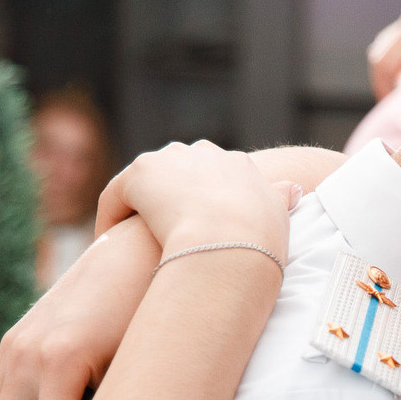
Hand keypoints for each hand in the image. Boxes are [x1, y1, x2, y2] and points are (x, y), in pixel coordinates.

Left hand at [94, 140, 291, 258]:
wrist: (231, 241)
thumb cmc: (261, 242)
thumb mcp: (280, 218)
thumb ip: (280, 202)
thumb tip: (293, 189)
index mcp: (240, 165)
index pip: (217, 176)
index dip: (205, 204)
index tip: (197, 232)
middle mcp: (205, 153)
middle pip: (179, 171)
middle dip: (171, 200)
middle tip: (164, 237)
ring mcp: (171, 160)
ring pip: (147, 184)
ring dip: (138, 210)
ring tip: (130, 244)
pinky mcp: (139, 175)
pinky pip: (117, 197)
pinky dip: (110, 219)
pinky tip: (107, 246)